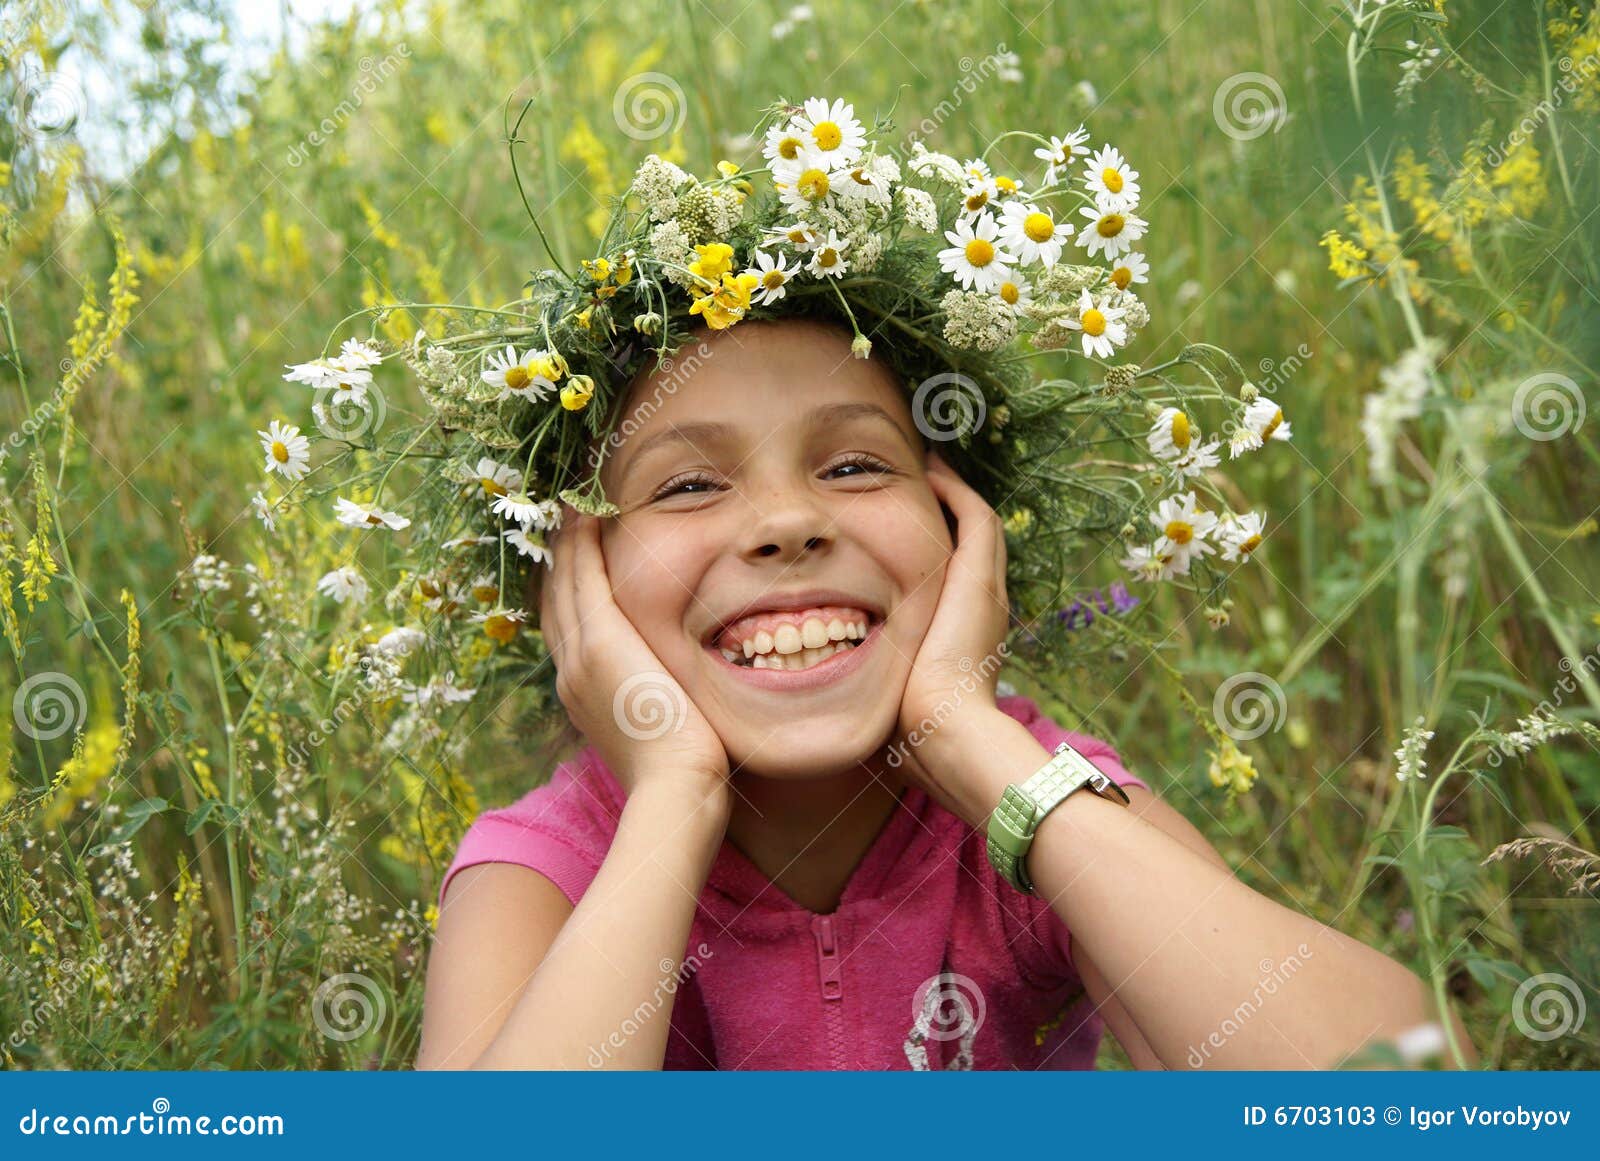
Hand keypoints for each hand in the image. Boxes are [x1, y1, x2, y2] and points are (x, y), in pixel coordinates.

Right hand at [539, 511, 729, 799]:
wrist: (674, 789)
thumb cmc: (684, 772)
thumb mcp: (662, 730)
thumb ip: (658, 702)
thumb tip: (675, 691)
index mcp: (583, 694)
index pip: (567, 629)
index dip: (567, 589)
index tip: (573, 557)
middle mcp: (570, 671)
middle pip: (555, 600)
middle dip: (558, 558)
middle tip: (562, 516)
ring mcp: (579, 655)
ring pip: (564, 583)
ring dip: (566, 541)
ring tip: (570, 505)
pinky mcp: (600, 641)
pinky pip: (582, 577)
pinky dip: (580, 543)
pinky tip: (584, 512)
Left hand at [893, 453, 1015, 820]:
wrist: (943, 729)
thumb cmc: (908, 724)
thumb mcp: (888, 687)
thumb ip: (871, 673)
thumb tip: (824, 676)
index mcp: (962, 630)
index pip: (950, 573)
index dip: (928, 546)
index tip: (895, 527)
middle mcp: (981, 604)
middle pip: (967, 541)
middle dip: (943, 510)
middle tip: (913, 480)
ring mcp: (986, 587)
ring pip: (975, 522)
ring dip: (950, 491)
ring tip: (924, 466)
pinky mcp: (980, 576)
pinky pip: (974, 515)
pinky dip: (955, 490)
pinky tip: (928, 471)